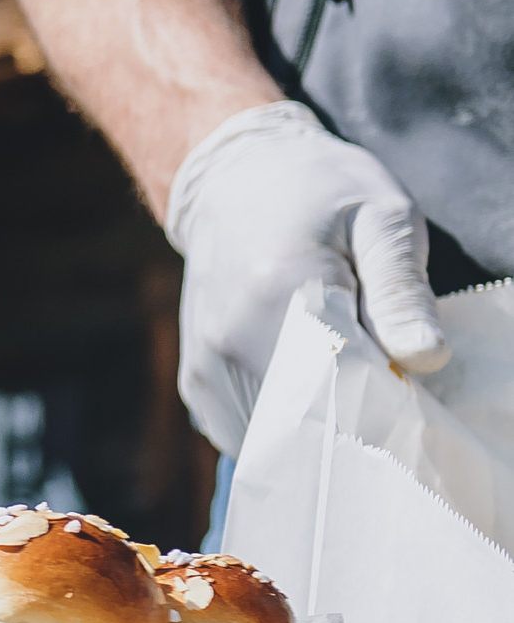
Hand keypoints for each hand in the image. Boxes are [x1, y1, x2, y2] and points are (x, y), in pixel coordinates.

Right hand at [165, 101, 450, 453]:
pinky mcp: (196, 383)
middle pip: (309, 423)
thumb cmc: (322, 194)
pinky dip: (284, 430)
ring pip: (276, 440)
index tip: (416, 390)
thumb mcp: (383, 218)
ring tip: (347, 387)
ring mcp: (207, 366)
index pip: (347, 384)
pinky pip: (247, 435)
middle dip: (358, 423)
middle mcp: (231, 338)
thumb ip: (401, 288)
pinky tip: (307, 394)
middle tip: (389, 390)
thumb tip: (425, 358)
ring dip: (319, 432)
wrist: (234, 181)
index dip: (392, 401)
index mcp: (280, 291)